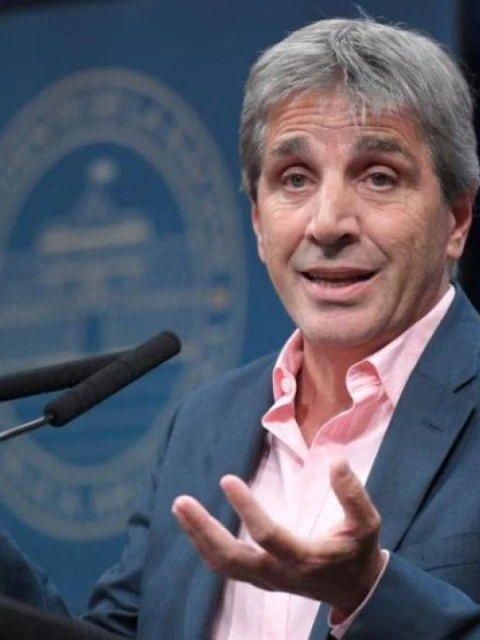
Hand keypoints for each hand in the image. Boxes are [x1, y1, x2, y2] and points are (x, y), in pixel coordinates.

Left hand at [172, 459, 384, 616]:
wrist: (355, 589)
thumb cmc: (359, 550)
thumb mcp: (366, 522)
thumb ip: (352, 493)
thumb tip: (337, 460)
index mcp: (305, 558)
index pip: (268, 536)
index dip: (246, 508)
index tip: (226, 479)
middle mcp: (280, 573)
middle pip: (231, 558)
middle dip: (204, 530)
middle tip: (181, 502)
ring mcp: (267, 580)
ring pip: (223, 565)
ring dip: (198, 537)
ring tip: (181, 508)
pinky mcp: (261, 580)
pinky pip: (226, 567)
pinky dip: (207, 547)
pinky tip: (194, 526)